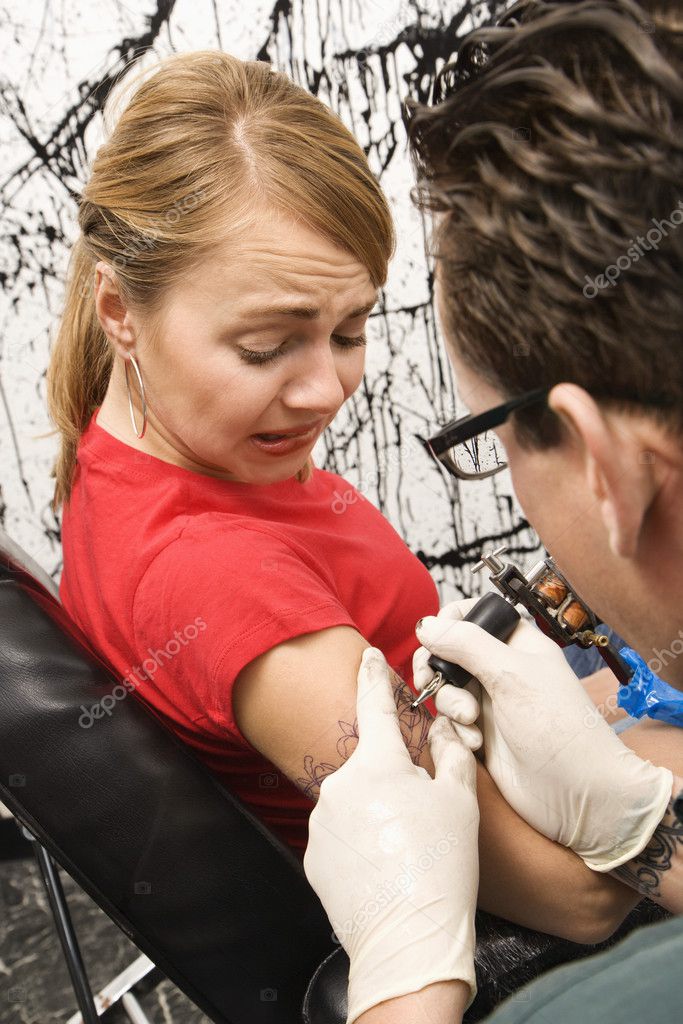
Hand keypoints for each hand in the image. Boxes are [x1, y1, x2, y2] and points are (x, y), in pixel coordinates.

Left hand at [304, 648, 478, 1023]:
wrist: (409, 942)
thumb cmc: (441, 868)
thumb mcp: (460, 802)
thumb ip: (450, 755)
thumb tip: (443, 731)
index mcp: (376, 764)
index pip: (373, 704)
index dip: (373, 675)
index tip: (368, 654)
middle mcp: (339, 785)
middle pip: (369, 764)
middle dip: (392, 777)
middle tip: (422, 813)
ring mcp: (321, 821)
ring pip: (354, 800)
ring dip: (376, 811)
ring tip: (406, 848)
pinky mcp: (313, 854)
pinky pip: (340, 832)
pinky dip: (361, 840)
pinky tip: (385, 863)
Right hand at [415, 610, 672, 871]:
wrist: (577, 794)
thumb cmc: (557, 727)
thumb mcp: (510, 674)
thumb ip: (465, 643)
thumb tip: (423, 625)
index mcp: (516, 643)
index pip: (472, 615)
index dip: (448, 624)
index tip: (436, 641)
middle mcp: (501, 669)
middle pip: (448, 653)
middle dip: (438, 668)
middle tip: (431, 681)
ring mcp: (490, 703)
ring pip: (446, 689)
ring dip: (450, 704)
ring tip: (470, 721)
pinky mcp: (481, 735)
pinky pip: (449, 723)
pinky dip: (455, 731)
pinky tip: (475, 744)